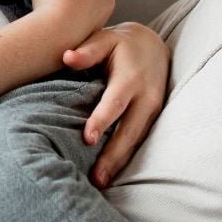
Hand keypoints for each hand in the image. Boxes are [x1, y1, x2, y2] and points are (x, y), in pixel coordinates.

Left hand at [63, 22, 169, 188]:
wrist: (153, 45)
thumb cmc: (120, 44)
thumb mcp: (105, 38)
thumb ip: (86, 50)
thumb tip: (66, 57)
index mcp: (131, 78)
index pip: (115, 103)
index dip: (102, 121)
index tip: (87, 138)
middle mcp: (146, 97)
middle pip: (129, 131)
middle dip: (112, 156)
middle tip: (95, 178)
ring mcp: (154, 110)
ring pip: (137, 140)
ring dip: (119, 163)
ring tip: (100, 183)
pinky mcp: (154, 119)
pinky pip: (140, 141)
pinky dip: (127, 158)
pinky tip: (112, 174)